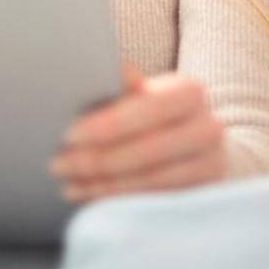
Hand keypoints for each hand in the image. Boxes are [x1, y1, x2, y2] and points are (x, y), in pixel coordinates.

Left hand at [48, 63, 226, 202]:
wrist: (204, 146)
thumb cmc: (162, 116)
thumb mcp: (149, 94)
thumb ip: (127, 86)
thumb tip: (110, 66)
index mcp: (190, 93)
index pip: (147, 109)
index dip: (108, 125)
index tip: (68, 135)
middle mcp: (207, 128)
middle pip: (148, 150)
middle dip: (96, 160)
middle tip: (58, 165)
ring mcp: (210, 165)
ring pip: (150, 180)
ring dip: (102, 185)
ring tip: (68, 186)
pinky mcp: (204, 195)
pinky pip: (155, 202)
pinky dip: (119, 200)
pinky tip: (91, 197)